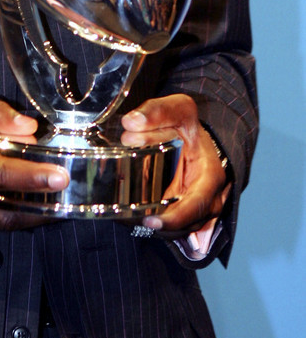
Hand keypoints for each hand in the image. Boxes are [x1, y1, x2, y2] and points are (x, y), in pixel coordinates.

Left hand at [121, 93, 230, 237]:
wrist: (197, 137)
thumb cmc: (190, 128)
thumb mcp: (179, 110)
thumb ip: (157, 112)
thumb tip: (131, 122)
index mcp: (211, 176)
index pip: (197, 205)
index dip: (174, 218)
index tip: (151, 221)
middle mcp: (208, 199)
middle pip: (182, 222)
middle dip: (156, 219)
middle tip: (129, 213)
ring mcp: (195, 209)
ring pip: (173, 227)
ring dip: (151, 221)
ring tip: (127, 212)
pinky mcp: (181, 211)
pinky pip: (167, 223)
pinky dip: (149, 219)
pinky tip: (131, 212)